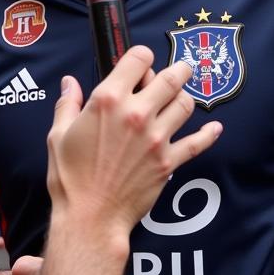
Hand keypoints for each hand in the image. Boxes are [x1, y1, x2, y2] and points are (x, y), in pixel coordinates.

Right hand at [46, 47, 220, 234]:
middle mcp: (137, 114)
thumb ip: (67, 104)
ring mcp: (156, 138)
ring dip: (185, 97)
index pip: (138, 59)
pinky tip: (215, 128)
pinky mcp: (168, 162)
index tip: (141, 63)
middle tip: (180, 70)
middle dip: (178, 69)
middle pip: (171, 77)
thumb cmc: (70, 178)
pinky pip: (197, 143)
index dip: (141, 57)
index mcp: (108, 100)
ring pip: (185, 104)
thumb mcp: (58, 135)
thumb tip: (70, 83)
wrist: (91, 217)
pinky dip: (209, 134)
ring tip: (180, 99)